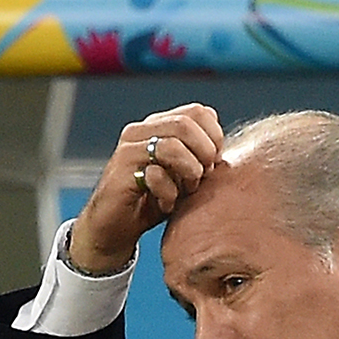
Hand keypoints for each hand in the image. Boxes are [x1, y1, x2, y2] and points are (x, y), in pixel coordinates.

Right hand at [73, 103, 223, 273]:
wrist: (116, 226)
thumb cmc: (154, 200)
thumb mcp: (185, 175)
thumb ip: (201, 156)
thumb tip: (222, 146)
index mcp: (160, 126)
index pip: (200, 112)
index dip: (215, 138)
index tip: (215, 163)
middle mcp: (142, 131)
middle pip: (186, 124)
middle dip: (204, 153)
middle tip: (203, 177)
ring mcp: (129, 149)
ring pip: (172, 146)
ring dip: (189, 172)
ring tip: (186, 190)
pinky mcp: (121, 172)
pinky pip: (156, 175)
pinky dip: (170, 194)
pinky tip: (166, 204)